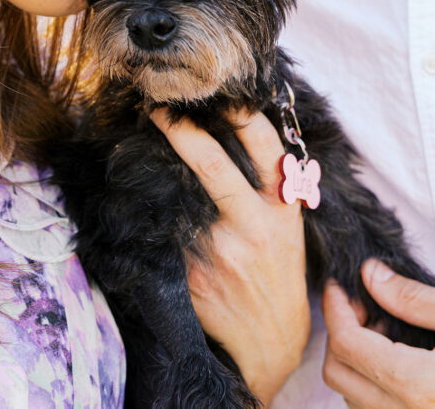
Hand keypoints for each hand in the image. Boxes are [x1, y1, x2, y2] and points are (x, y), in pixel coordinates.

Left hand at [150, 108, 308, 405]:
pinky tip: (148, 209)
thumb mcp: (289, 229)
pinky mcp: (191, 271)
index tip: (221, 92)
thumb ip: (271, 188)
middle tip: (158, 108)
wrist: (268, 343)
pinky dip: (156, 217)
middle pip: (213, 165)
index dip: (242, 114)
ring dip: (162, 174)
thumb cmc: (279, 276)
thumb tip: (236, 134)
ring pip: (180, 196)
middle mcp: (253, 226)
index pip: (266, 148)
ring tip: (146, 152)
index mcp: (282, 210)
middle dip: (181, 131)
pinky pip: (167, 231)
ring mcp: (219, 250)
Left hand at [322, 259, 434, 407]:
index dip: (336, 309)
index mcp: (417, 384)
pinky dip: (374, 384)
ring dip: (357, 360)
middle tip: (366, 302)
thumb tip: (369, 276)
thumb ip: (413, 298)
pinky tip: (401, 358)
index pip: (347, 345)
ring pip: (354, 398)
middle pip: (339, 375)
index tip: (342, 284)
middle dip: (341, 333)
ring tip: (386, 328)